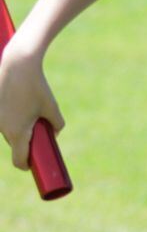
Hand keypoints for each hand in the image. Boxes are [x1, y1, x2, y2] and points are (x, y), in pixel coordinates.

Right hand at [0, 41, 64, 170]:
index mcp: (17, 133)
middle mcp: (3, 129)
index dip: (27, 166)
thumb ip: (56, 124)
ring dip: (21, 129)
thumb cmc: (36, 87)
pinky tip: (23, 104)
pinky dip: (14, 117)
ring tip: (34, 114)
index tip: (34, 165)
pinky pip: (5, 119)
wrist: (17, 65)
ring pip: (10, 131)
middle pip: (15, 145)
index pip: (18, 160)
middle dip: (28, 143)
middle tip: (42, 134)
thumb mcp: (51, 107)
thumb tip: (55, 133)